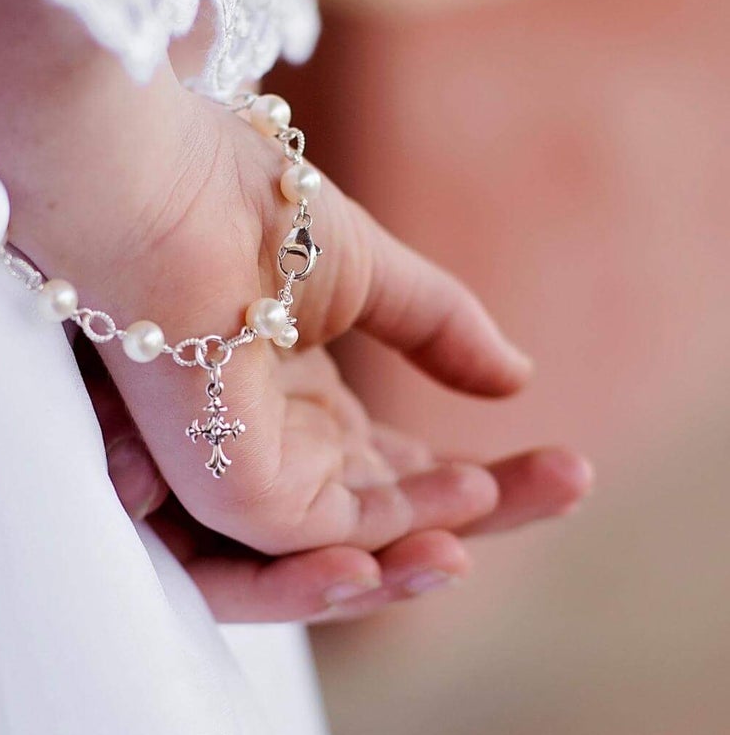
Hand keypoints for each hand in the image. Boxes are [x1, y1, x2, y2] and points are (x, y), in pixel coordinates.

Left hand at [0, 0, 590, 562]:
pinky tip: (467, 494)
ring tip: (526, 493)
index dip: (480, 478)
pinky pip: (322, 540)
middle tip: (574, 479)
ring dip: (448, 530)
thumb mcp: (365, 275)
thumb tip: (518, 379)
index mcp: (296, 409)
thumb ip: (436, 328)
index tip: (568, 465)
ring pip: (360, 544)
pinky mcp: (224, 489)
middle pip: (388, 517)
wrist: (160, 190)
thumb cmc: (236, 211)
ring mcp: (242, 475)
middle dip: (481, 508)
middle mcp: (268, 452)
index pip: (396, 472)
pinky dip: (399, 527)